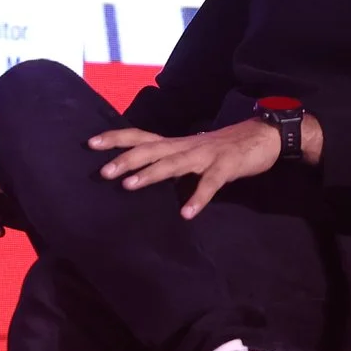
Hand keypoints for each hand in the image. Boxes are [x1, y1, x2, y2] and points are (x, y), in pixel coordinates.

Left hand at [90, 121, 279, 218]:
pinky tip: (187, 213)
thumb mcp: (188, 152)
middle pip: (150, 149)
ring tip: (129, 186)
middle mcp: (184, 146)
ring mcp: (205, 155)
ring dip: (151, 174)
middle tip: (102, 172)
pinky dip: (198, 198)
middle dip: (126, 160)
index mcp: (174, 143)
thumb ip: (166, 161)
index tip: (90, 143)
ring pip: (173, 163)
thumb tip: (137, 174)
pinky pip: (210, 184)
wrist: (261, 136)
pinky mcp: (226, 166)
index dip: (115, 138)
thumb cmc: (220, 148)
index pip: (139, 136)